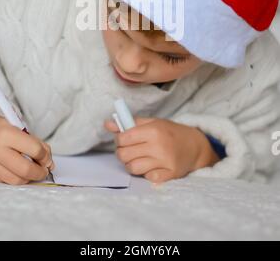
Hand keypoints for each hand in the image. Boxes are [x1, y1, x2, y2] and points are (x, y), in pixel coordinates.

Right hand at [0, 110, 54, 184]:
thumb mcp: (12, 126)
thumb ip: (30, 140)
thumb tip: (47, 158)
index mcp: (6, 134)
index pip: (34, 149)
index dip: (46, 156)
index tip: (48, 159)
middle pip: (26, 170)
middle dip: (40, 173)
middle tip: (44, 171)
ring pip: (15, 180)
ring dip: (27, 178)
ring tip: (32, 173)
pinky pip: (2, 182)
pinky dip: (12, 179)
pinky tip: (15, 173)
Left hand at [104, 116, 219, 182]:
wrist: (195, 146)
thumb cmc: (170, 132)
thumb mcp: (152, 123)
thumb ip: (130, 123)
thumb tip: (107, 123)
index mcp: (154, 130)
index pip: (123, 138)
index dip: (119, 139)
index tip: (124, 139)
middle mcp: (159, 146)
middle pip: (124, 155)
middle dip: (122, 153)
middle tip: (130, 150)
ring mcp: (165, 162)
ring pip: (133, 168)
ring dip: (131, 165)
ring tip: (138, 159)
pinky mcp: (170, 175)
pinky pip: (147, 178)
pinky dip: (146, 173)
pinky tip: (150, 166)